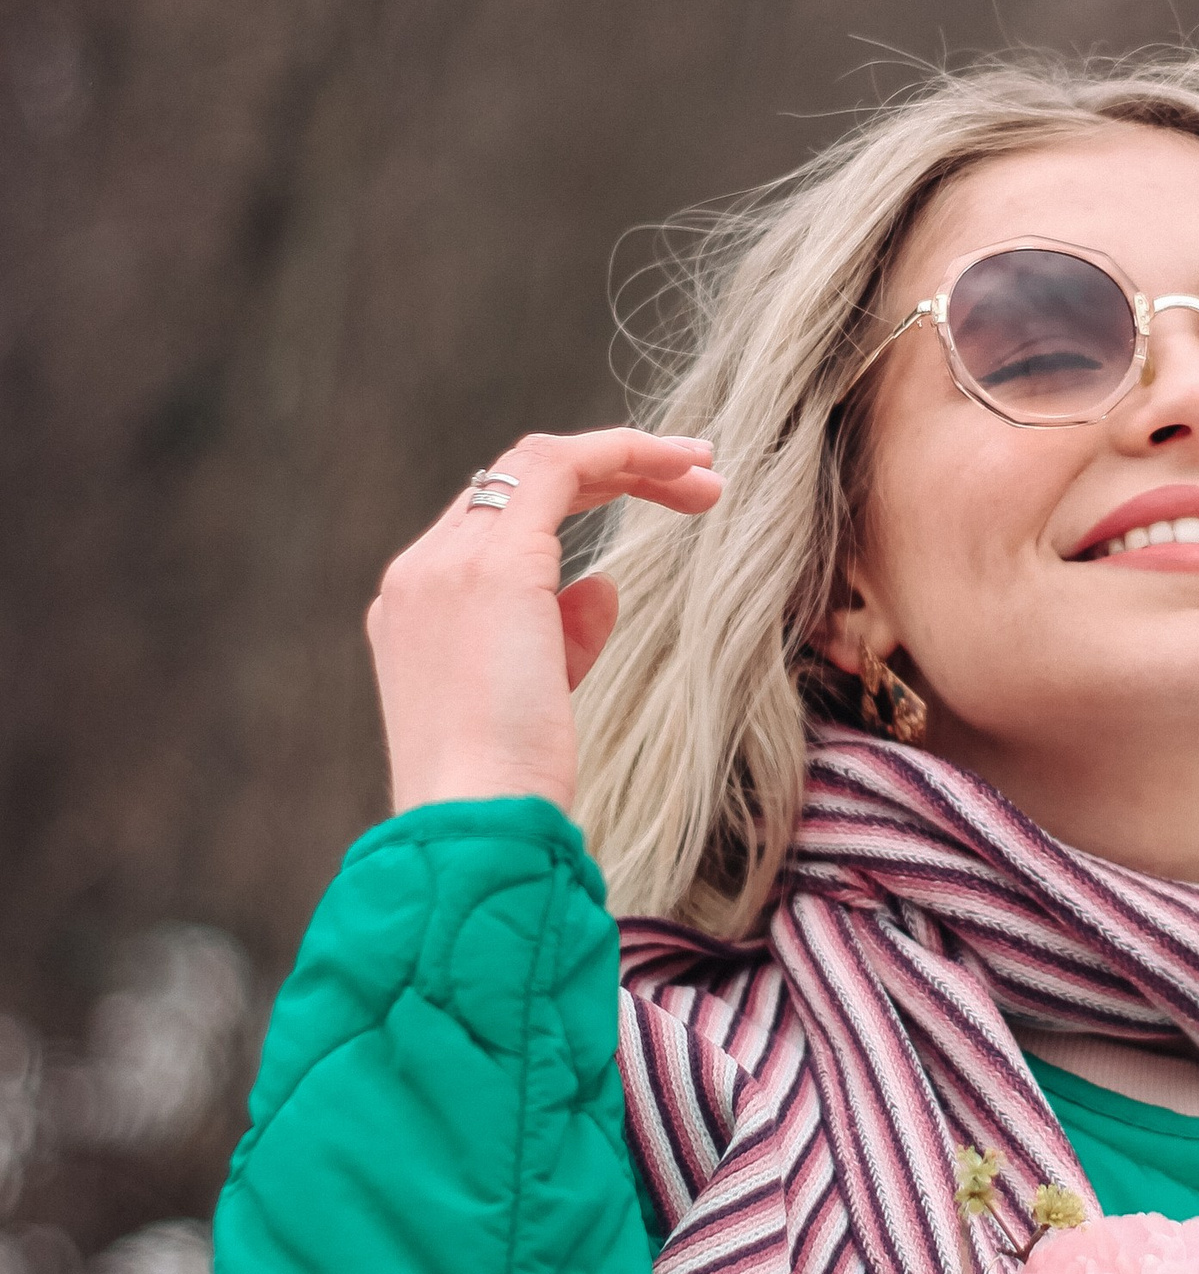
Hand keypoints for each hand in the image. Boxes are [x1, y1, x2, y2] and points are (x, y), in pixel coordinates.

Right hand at [367, 428, 721, 814]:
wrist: (475, 820)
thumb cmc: (509, 785)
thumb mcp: (538, 700)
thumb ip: (562, 636)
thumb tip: (603, 586)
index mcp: (416, 607)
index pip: (490, 524)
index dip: (573, 504)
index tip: (649, 509)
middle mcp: (420, 572)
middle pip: (515, 483)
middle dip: (612, 473)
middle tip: (700, 482)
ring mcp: (449, 563)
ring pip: (539, 463)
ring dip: (630, 459)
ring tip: (709, 476)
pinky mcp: (496, 565)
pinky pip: (561, 468)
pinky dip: (623, 454)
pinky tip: (682, 468)